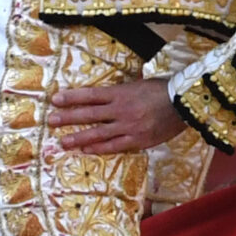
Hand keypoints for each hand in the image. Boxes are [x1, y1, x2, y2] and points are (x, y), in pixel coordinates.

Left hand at [49, 80, 182, 153]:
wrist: (185, 103)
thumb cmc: (161, 90)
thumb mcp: (137, 85)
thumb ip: (118, 92)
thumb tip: (99, 97)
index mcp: (120, 93)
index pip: (90, 95)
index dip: (71, 98)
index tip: (55, 100)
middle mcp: (121, 110)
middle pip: (89, 114)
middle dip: (68, 117)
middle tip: (51, 121)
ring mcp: (129, 126)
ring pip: (98, 133)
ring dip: (78, 137)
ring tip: (63, 142)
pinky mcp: (138, 140)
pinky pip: (114, 146)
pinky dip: (99, 148)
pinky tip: (86, 150)